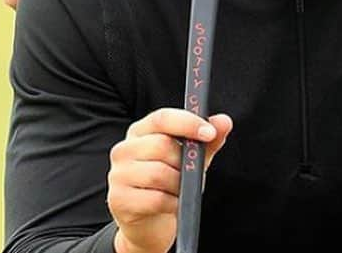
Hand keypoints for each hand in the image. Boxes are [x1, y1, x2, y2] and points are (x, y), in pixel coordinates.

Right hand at [109, 109, 233, 252]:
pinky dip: (173, 202)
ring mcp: (118, 174)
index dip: (188, 123)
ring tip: (182, 190)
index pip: (163, 118)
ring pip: (159, 173)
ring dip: (179, 184)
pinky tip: (174, 203)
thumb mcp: (192, 157)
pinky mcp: (118, 199)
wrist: (149, 223)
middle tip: (192, 173)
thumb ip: (209, 138)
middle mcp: (124, 149)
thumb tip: (224, 122)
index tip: (209, 133)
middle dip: (184, 162)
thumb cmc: (170, 182)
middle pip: (162, 145)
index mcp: (141, 130)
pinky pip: (155, 198)